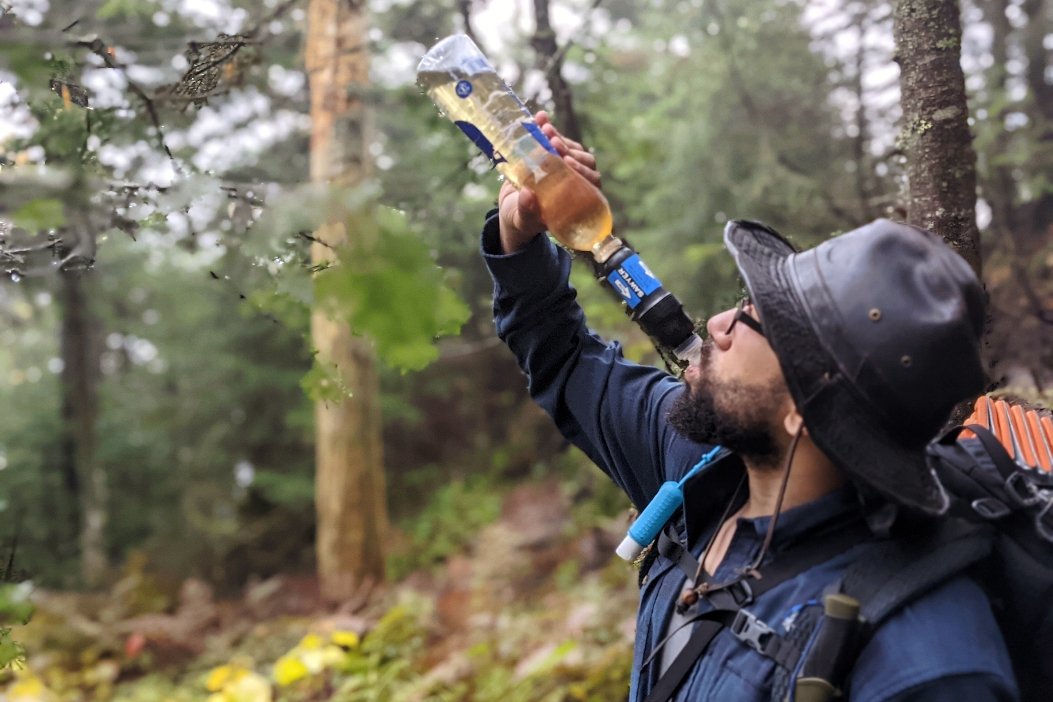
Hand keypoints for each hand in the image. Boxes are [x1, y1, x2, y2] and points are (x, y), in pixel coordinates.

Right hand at [497, 110, 602, 252]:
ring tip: (544, 129)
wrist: (512, 208)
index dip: (582, 170)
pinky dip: (548, 128)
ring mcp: (566, 165)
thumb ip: (527, 211)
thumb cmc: (522, 220)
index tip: (567, 162)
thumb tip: (527, 195)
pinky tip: (539, 118)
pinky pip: (555, 138)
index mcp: (578, 200)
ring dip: (559, 136)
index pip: (590, 182)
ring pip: (571, 147)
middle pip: (582, 161)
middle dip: (569, 149)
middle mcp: (576, 181)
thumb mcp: (522, 219)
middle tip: (553, 142)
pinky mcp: (553, 154)